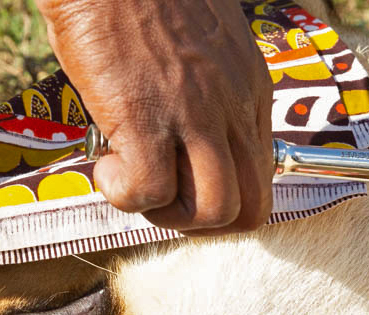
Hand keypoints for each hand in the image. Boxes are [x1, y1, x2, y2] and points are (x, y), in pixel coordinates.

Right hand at [35, 0, 273, 232]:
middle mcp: (232, 108)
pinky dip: (125, 195)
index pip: (261, 177)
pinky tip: (107, 167)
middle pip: (249, 208)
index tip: (184, 181)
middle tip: (160, 196)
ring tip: (134, 183)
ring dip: (168, 214)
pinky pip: (149, 192)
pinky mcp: (144, 119)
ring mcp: (193, 116)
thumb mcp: (204, 40)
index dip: (220, 195)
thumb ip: (208, 86)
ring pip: (212, 211)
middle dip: (201, 220)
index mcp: (250, 89)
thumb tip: (184, 127)